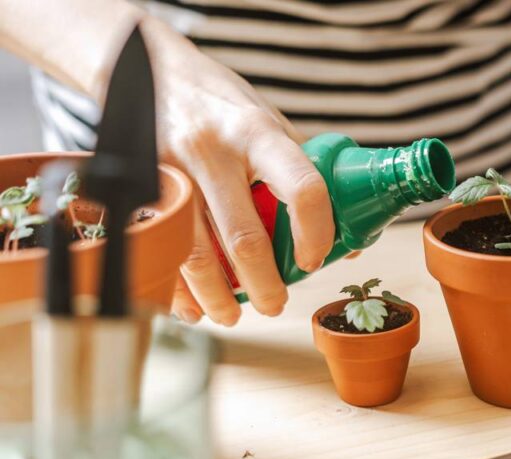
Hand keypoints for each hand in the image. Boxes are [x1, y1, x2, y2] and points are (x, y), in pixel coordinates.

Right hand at [139, 19, 334, 325]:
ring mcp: (171, 169)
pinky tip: (191, 305)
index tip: (315, 261)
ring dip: (218, 296)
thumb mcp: (268, 123)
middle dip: (265, 285)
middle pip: (245, 238)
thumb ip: (302, 174)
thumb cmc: (221, 105)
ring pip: (195, 253)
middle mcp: (213, 151)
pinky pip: (157, 248)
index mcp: (258, 134)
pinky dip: (175, 287)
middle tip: (276, 305)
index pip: (302, 188)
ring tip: (233, 315)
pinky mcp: (139, 185)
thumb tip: (349, 239)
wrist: (146, 68)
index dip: (315, 233)